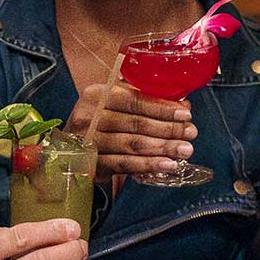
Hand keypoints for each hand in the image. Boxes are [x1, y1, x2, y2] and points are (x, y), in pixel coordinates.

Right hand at [68, 82, 196, 179]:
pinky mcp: (92, 163)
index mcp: (97, 94)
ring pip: (132, 144)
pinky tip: (167, 165)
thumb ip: (143, 100)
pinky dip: (148, 165)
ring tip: (184, 150)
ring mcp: (88, 141)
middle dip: (168, 128)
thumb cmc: (100, 121)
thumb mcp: (114, 103)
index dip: (162, 107)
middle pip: (136, 123)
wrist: (68, 148)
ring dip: (162, 148)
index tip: (186, 113)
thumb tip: (182, 105)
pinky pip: (124, 164)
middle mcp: (90, 116)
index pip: (134, 100)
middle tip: (191, 133)